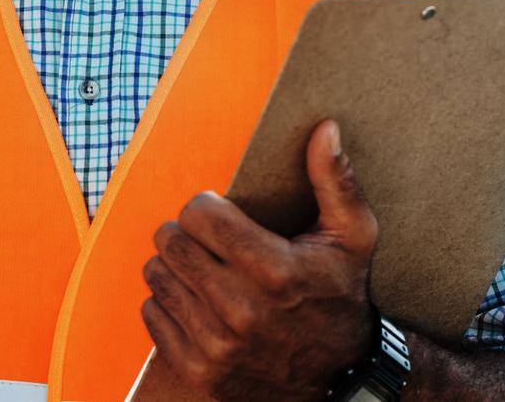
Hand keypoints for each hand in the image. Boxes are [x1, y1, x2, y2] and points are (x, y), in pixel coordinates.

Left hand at [141, 120, 378, 400]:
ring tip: (205, 271)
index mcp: (276, 271)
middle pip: (170, 242)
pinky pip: (151, 313)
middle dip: (186, 234)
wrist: (340, 377)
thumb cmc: (340, 294)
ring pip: (156, 275)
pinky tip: (199, 304)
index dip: (207, 207)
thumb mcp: (353, 238)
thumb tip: (324, 128)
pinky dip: (168, 304)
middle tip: (209, 241)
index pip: (198, 213)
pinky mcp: (199, 370)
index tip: (222, 215)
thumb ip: (335, 181)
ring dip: (175, 267)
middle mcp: (242, 311)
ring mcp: (217, 346)